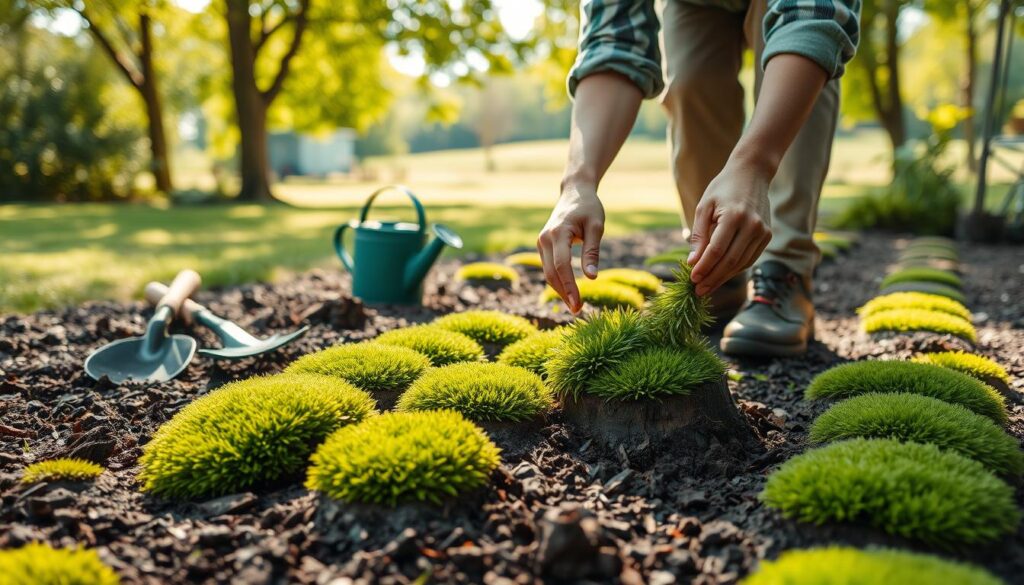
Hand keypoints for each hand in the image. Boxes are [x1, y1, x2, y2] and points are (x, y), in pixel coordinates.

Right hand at [537, 184, 605, 312]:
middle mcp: (545, 239)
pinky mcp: (543, 246)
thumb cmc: (589, 208)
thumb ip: (592, 252)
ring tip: (576, 305)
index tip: (578, 304)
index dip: (569, 287)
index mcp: (558, 232)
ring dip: (560, 290)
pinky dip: (558, 282)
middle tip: (578, 310)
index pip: (561, 266)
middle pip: (551, 273)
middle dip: (564, 294)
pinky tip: (569, 293)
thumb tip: (592, 279)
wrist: (574, 192)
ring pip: (548, 273)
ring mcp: (541, 243)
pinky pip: (549, 268)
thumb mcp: (596, 227)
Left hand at [688, 158, 772, 295]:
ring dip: (723, 277)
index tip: (692, 279)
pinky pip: (749, 259)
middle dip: (713, 278)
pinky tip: (721, 275)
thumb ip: (699, 235)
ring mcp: (763, 232)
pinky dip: (735, 270)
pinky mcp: (767, 236)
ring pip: (741, 264)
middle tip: (698, 291)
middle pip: (730, 261)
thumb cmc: (722, 189)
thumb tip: (693, 262)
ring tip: (707, 287)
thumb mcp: (704, 207)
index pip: (717, 250)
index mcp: (734, 216)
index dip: (704, 268)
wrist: (752, 173)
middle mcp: (752, 226)